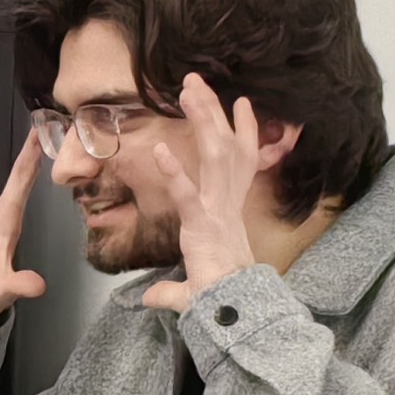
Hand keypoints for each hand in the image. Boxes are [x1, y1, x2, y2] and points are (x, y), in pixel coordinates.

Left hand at [141, 73, 264, 311]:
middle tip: (195, 80)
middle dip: (212, 111)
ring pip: (214, 155)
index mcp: (229, 210)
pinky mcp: (202, 225)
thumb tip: (150, 298)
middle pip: (225, 146)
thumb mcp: (193, 288)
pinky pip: (187, 194)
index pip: (241, 162)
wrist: (233, 314)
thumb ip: (170, 288)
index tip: (243, 104)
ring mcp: (217, 211)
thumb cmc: (221, 298)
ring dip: (202, 120)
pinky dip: (173, 171)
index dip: (245, 132)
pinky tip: (160, 149)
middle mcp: (227, 203)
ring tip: (187, 91)